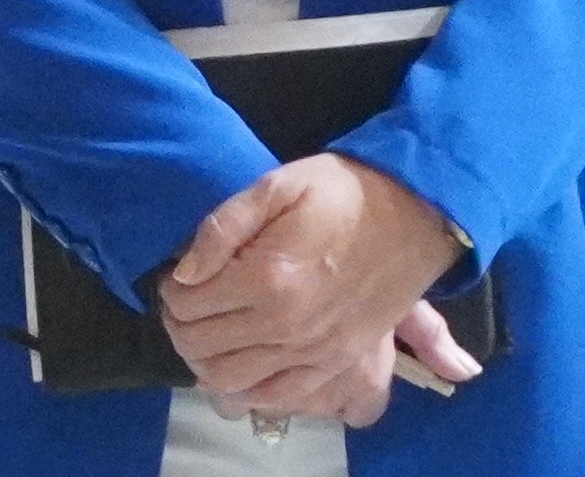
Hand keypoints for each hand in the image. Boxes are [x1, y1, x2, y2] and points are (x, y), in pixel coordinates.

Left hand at [157, 154, 473, 425]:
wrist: (412, 215)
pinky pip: (278, 398)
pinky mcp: (337, 365)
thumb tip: (185, 273)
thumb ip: (221, 228)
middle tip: (184, 306)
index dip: (172, 291)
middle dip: (180, 327)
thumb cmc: (338, 193)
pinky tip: (240, 363)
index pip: (187, 305)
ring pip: (232, 382)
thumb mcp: (275, 187)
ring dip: (204, 362)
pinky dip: (247, 390)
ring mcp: (315, 353)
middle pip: (202, 348)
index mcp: (269, 278)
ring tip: (206, 333)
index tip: (178, 277)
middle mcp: (289, 325)